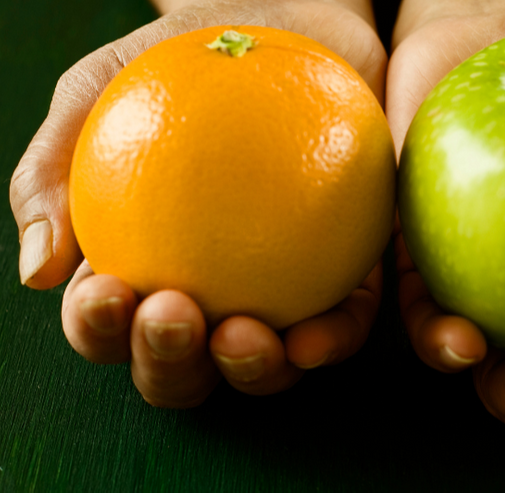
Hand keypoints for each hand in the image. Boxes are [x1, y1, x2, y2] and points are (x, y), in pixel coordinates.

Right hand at [10, 0, 386, 407]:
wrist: (292, 24)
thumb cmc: (186, 57)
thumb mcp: (101, 90)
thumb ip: (55, 169)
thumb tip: (39, 271)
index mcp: (141, 266)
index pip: (107, 321)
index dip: (98, 328)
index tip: (108, 290)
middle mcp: (209, 295)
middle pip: (180, 368)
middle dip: (168, 363)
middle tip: (173, 313)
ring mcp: (279, 295)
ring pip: (259, 368)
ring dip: (248, 373)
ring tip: (243, 336)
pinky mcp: (345, 280)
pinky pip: (340, 326)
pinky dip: (329, 342)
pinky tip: (314, 334)